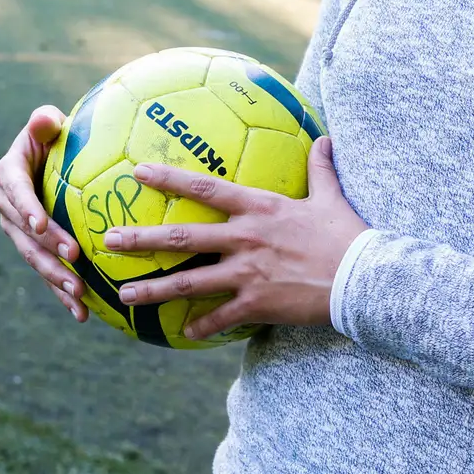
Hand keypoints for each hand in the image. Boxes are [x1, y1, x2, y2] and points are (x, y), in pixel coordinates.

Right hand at [0, 105, 88, 322]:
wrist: (51, 158)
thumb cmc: (54, 136)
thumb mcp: (48, 124)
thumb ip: (44, 121)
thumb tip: (45, 119)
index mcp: (9, 174)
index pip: (15, 192)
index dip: (26, 208)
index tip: (39, 224)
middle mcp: (8, 206)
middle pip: (24, 233)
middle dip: (47, 250)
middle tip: (73, 262)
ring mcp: (19, 231)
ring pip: (34, 258)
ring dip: (55, 278)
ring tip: (79, 295)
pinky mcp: (34, 248)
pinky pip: (46, 271)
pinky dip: (62, 293)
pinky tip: (83, 313)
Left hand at [105, 136, 366, 340]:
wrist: (364, 279)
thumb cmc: (348, 235)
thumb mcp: (331, 196)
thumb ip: (320, 168)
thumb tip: (325, 139)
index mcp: (258, 208)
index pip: (204, 187)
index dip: (169, 177)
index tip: (138, 171)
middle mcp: (244, 238)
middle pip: (182, 237)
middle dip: (142, 239)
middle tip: (110, 240)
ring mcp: (247, 273)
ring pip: (189, 283)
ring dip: (154, 291)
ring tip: (124, 295)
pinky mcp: (257, 304)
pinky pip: (220, 318)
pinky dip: (202, 326)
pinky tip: (186, 334)